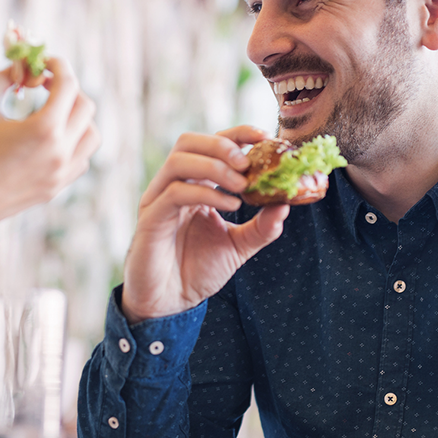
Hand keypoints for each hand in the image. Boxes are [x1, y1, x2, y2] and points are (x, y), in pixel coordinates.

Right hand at [0, 56, 98, 229]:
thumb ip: (2, 79)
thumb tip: (19, 68)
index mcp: (44, 129)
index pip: (68, 84)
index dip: (58, 65)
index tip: (45, 62)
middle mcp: (61, 151)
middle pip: (85, 106)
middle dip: (68, 89)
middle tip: (45, 84)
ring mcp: (62, 172)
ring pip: (91, 134)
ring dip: (77, 117)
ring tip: (52, 111)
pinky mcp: (57, 186)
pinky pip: (81, 158)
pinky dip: (74, 142)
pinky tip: (50, 139)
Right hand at [121, 125, 288, 321]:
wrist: (170, 303)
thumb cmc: (197, 271)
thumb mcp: (238, 246)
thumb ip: (261, 227)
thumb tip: (286, 204)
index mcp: (192, 185)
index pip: (211, 144)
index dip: (236, 134)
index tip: (264, 136)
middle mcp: (172, 186)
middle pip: (189, 141)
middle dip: (222, 145)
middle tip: (249, 163)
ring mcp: (158, 200)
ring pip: (179, 160)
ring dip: (215, 166)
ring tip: (242, 186)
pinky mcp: (151, 218)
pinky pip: (175, 192)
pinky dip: (206, 192)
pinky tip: (230, 205)